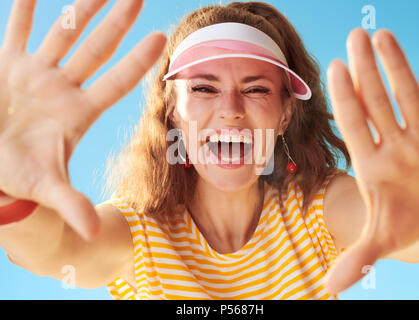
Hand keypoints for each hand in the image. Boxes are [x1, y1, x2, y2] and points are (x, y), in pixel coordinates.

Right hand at [0, 0, 165, 239]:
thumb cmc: (12, 176)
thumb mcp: (42, 185)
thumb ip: (69, 203)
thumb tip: (94, 233)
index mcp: (76, 113)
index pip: (115, 82)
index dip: (138, 62)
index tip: (163, 39)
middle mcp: (61, 88)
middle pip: (96, 49)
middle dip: (116, 22)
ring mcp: (35, 73)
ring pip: (62, 33)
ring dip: (81, 8)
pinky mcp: (6, 64)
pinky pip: (16, 29)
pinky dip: (22, 8)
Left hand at [325, 28, 418, 293]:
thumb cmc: (401, 225)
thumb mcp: (380, 240)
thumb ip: (357, 258)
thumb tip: (327, 289)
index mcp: (372, 163)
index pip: (355, 123)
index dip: (345, 97)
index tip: (336, 68)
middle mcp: (392, 144)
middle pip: (376, 101)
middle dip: (366, 70)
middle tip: (354, 37)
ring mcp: (418, 138)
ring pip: (404, 96)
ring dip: (395, 66)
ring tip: (380, 35)